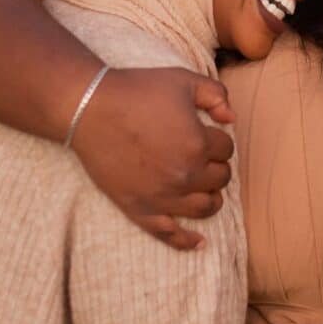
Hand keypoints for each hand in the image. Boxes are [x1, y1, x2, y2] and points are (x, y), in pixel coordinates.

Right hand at [69, 67, 236, 250]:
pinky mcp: (139, 209)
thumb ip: (215, 95)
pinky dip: (187, 241)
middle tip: (203, 154)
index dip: (218, 138)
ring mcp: (162, 196)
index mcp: (197, 144)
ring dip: (211, 197)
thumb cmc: (137, 90)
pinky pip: (169, 234)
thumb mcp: (183, 80)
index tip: (206, 131)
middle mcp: (184, 175)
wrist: (90, 109)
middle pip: (220, 178)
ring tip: (206, 188)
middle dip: (216, 165)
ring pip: (205, 207)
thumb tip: (232, 118)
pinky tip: (200, 243)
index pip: (226, 149)